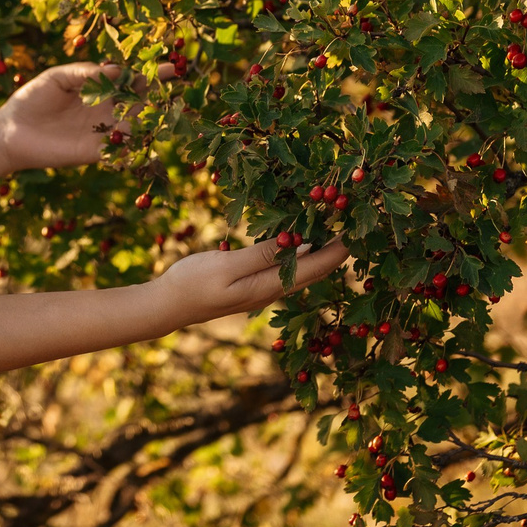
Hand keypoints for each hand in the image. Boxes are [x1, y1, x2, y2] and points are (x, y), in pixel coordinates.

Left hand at [0, 61, 165, 176]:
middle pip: (139, 100)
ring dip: (149, 113)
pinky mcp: (95, 152)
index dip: (149, 73)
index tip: (169, 65)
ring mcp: (103, 131)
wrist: (10, 130)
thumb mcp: (57, 77)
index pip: (129, 80)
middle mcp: (106, 110)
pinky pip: (120, 147)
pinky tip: (143, 131)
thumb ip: (85, 72)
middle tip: (174, 79)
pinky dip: (133, 141)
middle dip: (158, 90)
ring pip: (135, 123)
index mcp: (98, 89)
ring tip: (161, 101)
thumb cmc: (31, 99)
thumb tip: (116, 70)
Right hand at [151, 237, 350, 327]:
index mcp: (270, 286)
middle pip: (316, 269)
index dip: (339, 249)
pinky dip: (301, 251)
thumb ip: (262, 254)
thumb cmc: (193, 284)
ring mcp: (264, 288)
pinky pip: (287, 268)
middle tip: (355, 221)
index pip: (316, 266)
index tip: (359, 227)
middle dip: (337, 248)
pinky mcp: (254, 284)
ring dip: (321, 249)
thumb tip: (299, 240)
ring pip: (304, 269)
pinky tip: (301, 238)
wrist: (168, 306)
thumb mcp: (226, 266)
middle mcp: (273, 290)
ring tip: (335, 225)